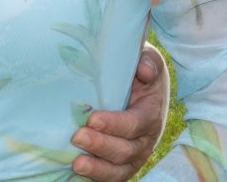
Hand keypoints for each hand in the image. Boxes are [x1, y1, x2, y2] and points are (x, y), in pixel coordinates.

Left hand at [70, 46, 168, 181]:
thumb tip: (144, 70)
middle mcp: (145, 138)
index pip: (135, 124)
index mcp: (150, 113)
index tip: (92, 119)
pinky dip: (98, 176)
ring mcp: (134, 153)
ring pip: (120, 168)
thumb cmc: (137, 68)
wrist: (140, 82)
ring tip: (76, 163)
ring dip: (98, 167)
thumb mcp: (147, 58)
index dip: (115, 124)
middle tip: (77, 136)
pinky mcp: (122, 161)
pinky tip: (78, 173)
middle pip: (127, 150)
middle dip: (102, 145)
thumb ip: (147, 62)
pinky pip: (113, 175)